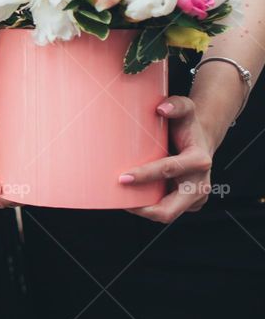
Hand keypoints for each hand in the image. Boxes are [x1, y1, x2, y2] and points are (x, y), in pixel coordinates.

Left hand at [123, 96, 213, 223]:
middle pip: (170, 209)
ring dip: (143, 210)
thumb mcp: (186, 107)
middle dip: (144, 208)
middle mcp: (200, 184)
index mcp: (199, 160)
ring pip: (166, 214)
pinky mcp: (188, 204)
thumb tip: (161, 109)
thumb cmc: (187, 124)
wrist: (200, 139)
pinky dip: (149, 207)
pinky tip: (131, 198)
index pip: (169, 170)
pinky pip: (166, 210)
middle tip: (118, 200)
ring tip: (120, 200)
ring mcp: (196, 198)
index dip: (145, 175)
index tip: (122, 177)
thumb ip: (176, 105)